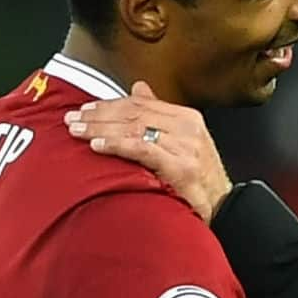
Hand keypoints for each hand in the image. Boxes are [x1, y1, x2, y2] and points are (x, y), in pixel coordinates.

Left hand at [65, 82, 233, 222]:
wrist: (226, 209)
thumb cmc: (200, 181)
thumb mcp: (182, 142)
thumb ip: (159, 115)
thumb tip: (138, 87)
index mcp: (187, 118)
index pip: (141, 104)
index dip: (110, 105)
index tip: (85, 109)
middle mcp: (188, 127)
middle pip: (134, 113)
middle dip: (99, 115)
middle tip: (72, 118)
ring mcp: (186, 146)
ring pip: (135, 128)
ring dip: (101, 129)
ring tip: (78, 131)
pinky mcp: (181, 167)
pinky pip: (142, 149)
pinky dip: (117, 145)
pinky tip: (98, 145)